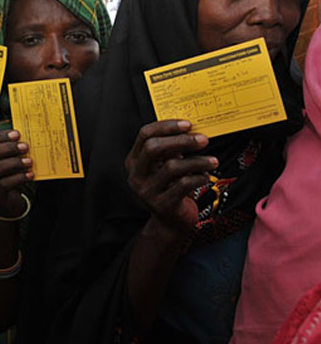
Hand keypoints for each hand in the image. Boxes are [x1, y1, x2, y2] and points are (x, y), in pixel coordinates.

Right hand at [0, 130, 32, 217]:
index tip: (17, 134)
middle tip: (25, 146)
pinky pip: (4, 184)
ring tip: (29, 161)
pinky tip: (30, 174)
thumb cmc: (7, 176)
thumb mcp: (6, 161)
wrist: (7, 203)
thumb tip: (22, 137)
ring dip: (14, 163)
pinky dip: (19, 177)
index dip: (1, 136)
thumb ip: (10, 150)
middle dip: (7, 148)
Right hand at [125, 120, 217, 234]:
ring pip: (172, 167)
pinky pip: (183, 185)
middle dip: (181, 141)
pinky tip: (206, 176)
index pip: (145, 135)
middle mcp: (136, 175)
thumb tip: (191, 130)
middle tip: (203, 139)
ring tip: (212, 161)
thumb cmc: (169, 188)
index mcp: (134, 161)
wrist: (170, 222)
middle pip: (154, 148)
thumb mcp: (164, 166)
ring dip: (197, 161)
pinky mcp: (162, 204)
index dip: (166, 126)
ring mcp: (147, 191)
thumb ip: (171, 149)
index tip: (187, 124)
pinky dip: (199, 178)